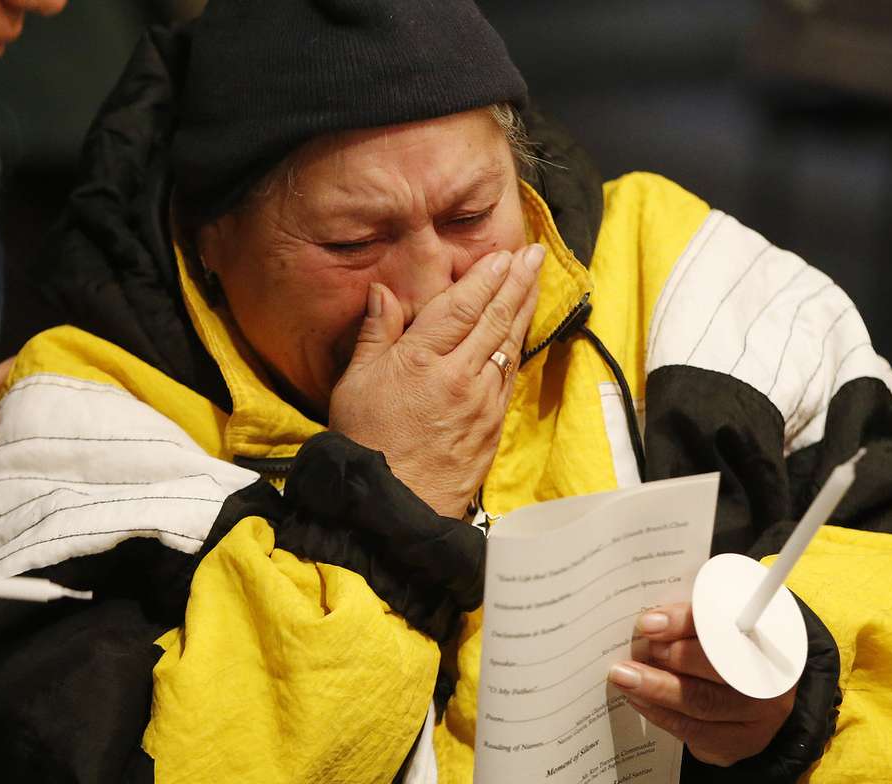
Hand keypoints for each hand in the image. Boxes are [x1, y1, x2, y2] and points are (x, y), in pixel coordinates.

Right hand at [329, 245, 541, 517]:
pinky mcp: (493, 424)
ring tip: (536, 278)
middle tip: (532, 254)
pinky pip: (510, 375)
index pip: (461, 307)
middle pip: (494, 319)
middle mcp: (458, 376)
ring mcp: (481, 402)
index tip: (502, 256)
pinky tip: (523, 329)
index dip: (484, 278)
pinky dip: (519, 345)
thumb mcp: (355, 383)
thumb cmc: (365, 442)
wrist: (391, 505)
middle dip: (516, 282)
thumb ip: (376, 333)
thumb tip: (383, 291)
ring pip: (509, 344)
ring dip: (525, 307)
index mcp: (421, 361)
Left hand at [609, 602, 796, 766]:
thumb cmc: (722, 651)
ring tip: (624, 677)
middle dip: (672, 658)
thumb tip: (649, 624)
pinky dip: (660, 713)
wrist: (747, 694)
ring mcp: (757, 719)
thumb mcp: (712, 628)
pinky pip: (694, 732)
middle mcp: (769, 681)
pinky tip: (638, 699)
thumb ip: (688, 621)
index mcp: (766, 639)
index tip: (650, 623)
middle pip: (719, 669)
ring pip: (702, 704)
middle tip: (637, 651)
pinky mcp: (738, 744)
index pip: (726, 625)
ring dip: (657, 689)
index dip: (686, 622)